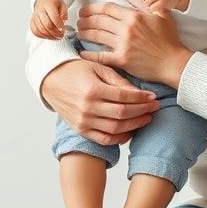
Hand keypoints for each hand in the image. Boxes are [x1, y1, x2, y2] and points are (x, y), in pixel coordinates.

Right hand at [31, 0, 67, 39]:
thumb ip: (64, 12)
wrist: (43, 0)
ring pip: (40, 30)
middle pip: (47, 25)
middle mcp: (40, 11)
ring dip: (50, 36)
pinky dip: (42, 36)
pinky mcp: (32, 22)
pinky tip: (49, 36)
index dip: (58, 25)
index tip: (63, 29)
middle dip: (55, 32)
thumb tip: (64, 19)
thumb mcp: (62, 4)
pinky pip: (35, 31)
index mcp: (48, 5)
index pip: (53, 16)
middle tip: (61, 35)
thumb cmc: (53, 3)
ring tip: (56, 37)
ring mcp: (35, 17)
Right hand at [40, 60, 159, 145]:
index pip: (123, 97)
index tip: (152, 96)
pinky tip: (130, 131)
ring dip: (135, 125)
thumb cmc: (75, 70)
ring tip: (146, 118)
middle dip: (142, 111)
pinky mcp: (81, 130)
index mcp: (92, 90)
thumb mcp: (97, 68)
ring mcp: (83, 121)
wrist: (51, 81)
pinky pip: (104, 139)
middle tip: (155, 107)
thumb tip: (139, 93)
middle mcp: (87, 108)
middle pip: (122, 114)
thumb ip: (118, 81)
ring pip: (116, 129)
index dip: (141, 98)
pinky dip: (120, 138)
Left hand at [76, 1, 193, 87]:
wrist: (174, 62)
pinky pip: (101, 56)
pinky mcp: (122, 60)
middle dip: (85, 19)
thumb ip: (144, 2)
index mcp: (134, 16)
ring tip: (79, 32)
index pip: (107, 8)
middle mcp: (126, 29)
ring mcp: (123, 45)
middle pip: (98, 21)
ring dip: (85, 33)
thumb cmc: (169, 39)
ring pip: (97, 36)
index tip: (85, 10)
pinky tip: (82, 52)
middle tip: (78, 21)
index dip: (92, 8)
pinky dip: (89, 54)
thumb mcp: (161, 14)